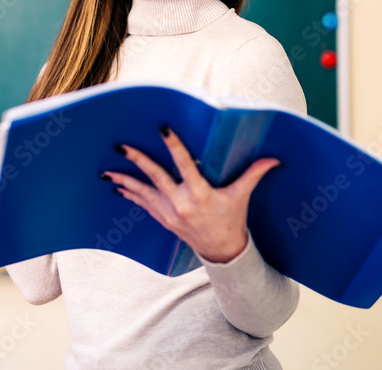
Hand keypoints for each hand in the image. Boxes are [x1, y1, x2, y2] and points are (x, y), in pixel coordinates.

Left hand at [104, 125, 278, 263]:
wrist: (223, 251)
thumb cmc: (232, 219)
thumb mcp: (241, 196)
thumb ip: (253, 174)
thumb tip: (274, 159)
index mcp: (201, 193)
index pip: (185, 164)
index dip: (174, 146)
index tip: (163, 129)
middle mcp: (182, 202)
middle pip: (156, 177)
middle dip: (138, 161)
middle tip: (122, 146)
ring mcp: (170, 213)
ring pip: (144, 193)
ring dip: (125, 180)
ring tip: (108, 170)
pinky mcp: (164, 220)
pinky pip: (144, 205)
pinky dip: (131, 194)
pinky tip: (118, 185)